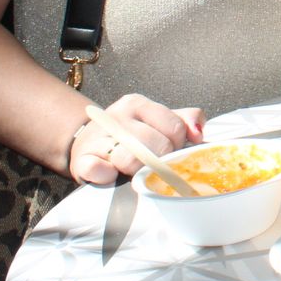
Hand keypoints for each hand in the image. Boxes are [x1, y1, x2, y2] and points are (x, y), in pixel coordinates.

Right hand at [69, 93, 205, 184]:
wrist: (87, 144)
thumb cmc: (131, 134)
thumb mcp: (158, 120)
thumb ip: (185, 120)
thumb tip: (198, 133)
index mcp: (138, 104)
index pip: (174, 127)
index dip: (178, 145)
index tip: (171, 150)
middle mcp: (117, 117)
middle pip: (156, 145)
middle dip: (160, 160)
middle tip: (154, 163)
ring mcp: (97, 138)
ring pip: (130, 159)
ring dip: (137, 170)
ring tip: (134, 169)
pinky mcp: (81, 160)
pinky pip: (99, 170)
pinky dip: (108, 176)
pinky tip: (112, 175)